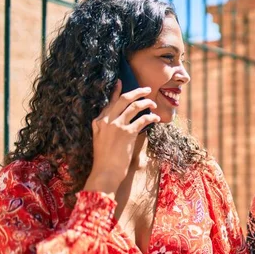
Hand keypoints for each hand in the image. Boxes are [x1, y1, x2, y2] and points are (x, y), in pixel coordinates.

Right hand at [83, 81, 159, 196]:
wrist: (105, 172)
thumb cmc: (105, 159)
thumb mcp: (100, 140)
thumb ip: (106, 128)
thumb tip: (120, 120)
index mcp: (98, 121)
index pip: (110, 102)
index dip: (117, 91)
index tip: (122, 82)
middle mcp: (106, 121)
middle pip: (123, 99)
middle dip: (137, 92)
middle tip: (147, 89)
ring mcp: (117, 126)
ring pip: (134, 106)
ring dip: (146, 103)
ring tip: (153, 104)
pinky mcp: (127, 133)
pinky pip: (143, 119)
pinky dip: (151, 117)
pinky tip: (156, 118)